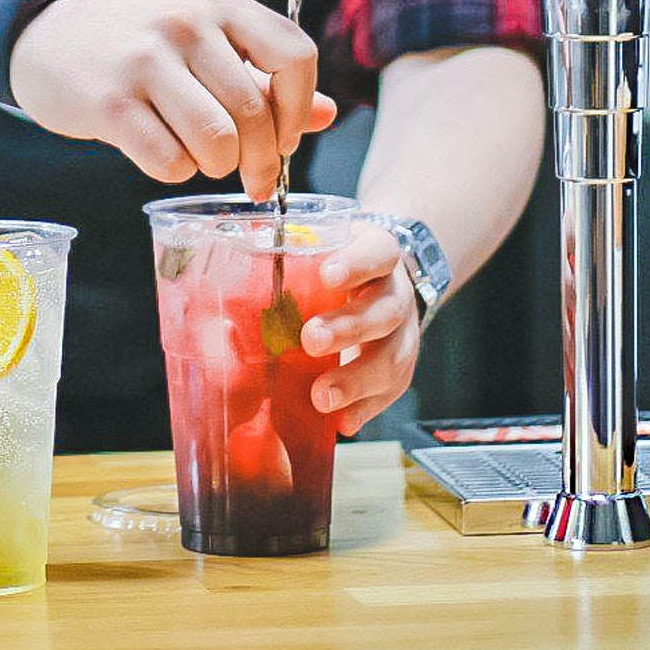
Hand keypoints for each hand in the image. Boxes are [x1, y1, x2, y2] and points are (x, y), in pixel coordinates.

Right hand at [7, 0, 336, 200]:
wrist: (44, 36)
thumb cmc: (136, 44)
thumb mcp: (203, 41)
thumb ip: (263, 76)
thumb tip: (325, 113)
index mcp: (219, 4)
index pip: (294, 54)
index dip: (298, 108)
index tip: (284, 137)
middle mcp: (185, 25)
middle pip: (255, 112)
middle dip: (260, 160)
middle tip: (252, 177)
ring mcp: (145, 61)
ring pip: (217, 141)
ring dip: (217, 168)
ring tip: (203, 161)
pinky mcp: (110, 102)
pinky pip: (168, 161)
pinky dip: (175, 172)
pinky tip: (162, 154)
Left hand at [303, 222, 421, 434]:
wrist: (380, 278)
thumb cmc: (335, 259)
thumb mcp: (319, 239)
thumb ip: (285, 243)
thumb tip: (245, 228)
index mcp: (379, 252)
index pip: (378, 251)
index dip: (357, 263)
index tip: (327, 275)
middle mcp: (397, 292)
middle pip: (385, 311)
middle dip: (348, 329)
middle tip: (311, 340)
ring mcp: (405, 332)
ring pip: (393, 357)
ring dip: (357, 380)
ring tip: (322, 396)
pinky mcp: (402, 366)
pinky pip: (390, 391)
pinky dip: (365, 408)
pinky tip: (342, 421)